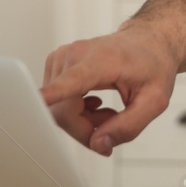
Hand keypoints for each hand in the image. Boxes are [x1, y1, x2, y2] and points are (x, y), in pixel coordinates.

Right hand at [40, 14, 185, 155]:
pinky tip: (96, 104)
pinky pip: (57, 103)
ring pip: (58, 110)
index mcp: (101, 61)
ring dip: (83, 121)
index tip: (30, 102)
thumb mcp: (155, 100)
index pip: (70, 82)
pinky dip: (76, 112)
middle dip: (86, 130)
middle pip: (62, 111)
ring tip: (109, 111)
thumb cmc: (153, 66)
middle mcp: (74, 56)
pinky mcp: (56, 64)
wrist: (148, 42)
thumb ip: (129, 126)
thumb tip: (99, 145)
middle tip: (113, 124)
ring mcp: (61, 58)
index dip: (50, 95)